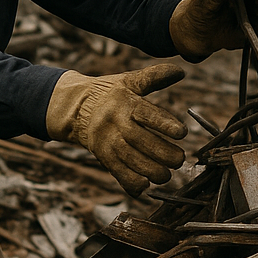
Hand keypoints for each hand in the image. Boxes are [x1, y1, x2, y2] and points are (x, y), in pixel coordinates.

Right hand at [46, 64, 186, 195]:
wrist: (75, 108)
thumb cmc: (110, 93)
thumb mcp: (129, 80)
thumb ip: (155, 77)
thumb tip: (181, 71)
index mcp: (124, 102)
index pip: (146, 113)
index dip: (165, 124)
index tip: (183, 133)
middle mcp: (115, 122)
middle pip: (139, 139)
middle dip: (161, 152)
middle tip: (180, 159)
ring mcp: (107, 141)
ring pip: (129, 158)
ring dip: (150, 170)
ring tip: (167, 175)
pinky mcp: (102, 156)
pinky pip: (116, 171)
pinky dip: (130, 181)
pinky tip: (145, 186)